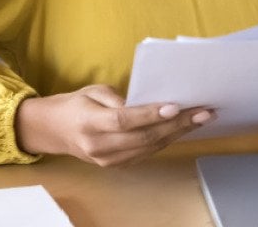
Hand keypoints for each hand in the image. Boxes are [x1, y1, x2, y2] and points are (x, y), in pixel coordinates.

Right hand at [15, 84, 213, 166]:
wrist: (54, 131)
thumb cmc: (76, 104)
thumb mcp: (93, 91)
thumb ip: (119, 98)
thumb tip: (152, 103)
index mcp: (89, 123)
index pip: (124, 120)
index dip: (151, 114)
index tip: (175, 106)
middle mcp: (99, 146)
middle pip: (143, 137)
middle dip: (177, 125)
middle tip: (203, 112)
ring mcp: (108, 160)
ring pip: (149, 147)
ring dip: (178, 134)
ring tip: (201, 119)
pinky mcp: (116, 166)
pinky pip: (146, 153)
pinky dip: (167, 140)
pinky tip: (183, 129)